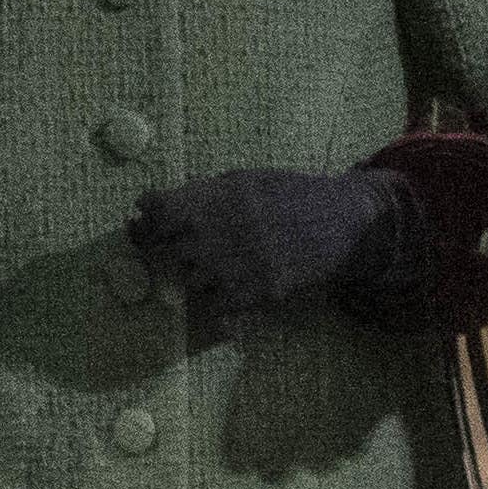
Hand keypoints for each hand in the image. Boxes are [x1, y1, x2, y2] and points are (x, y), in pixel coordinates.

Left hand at [129, 166, 420, 318]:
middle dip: (170, 251)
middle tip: (188, 248)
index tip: (146, 224)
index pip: (155, 211)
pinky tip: (234, 289)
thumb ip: (200, 193)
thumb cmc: (291, 196)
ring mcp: (233, 266)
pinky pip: (214, 309)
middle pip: (165, 252)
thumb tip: (147, 205)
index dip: (146, 219)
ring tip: (220, 267)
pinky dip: (219, 303)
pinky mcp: (253, 294)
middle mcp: (216, 232)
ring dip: (196, 277)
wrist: (341, 223)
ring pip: (187, 283)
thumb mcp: (244, 179)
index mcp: (213, 197)